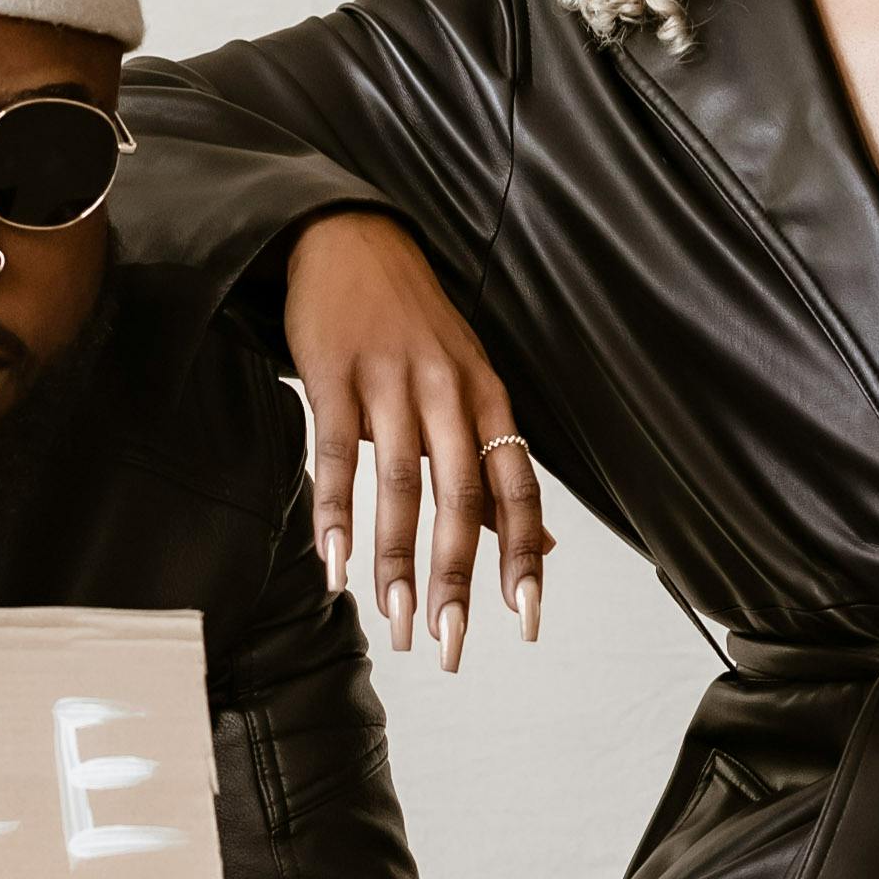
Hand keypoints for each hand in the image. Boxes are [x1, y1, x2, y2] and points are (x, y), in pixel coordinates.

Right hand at [284, 209, 548, 666]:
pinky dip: (336, 512)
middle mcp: (448, 390)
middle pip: (459, 497)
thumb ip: (496, 469)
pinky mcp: (334, 372)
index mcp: (487, 397)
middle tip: (448, 641)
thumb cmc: (414, 324)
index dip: (523, 554)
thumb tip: (544, 545)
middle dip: (456, 577)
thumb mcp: (469, 386)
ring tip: (395, 619)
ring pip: (400, 484)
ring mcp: (390, 380)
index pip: (515, 487)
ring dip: (396, 560)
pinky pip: (338, 453)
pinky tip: (333, 562)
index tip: (523, 618)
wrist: (351, 238)